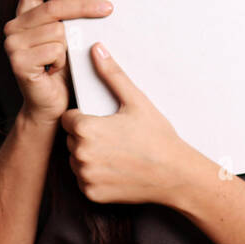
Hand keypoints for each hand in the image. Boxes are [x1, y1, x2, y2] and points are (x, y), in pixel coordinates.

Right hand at [4, 0, 111, 125]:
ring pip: (57, 31)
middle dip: (84, 8)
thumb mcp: (70, 37)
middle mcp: (14, 26)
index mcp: (25, 14)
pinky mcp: (18, 62)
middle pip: (53, 7)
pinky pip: (54, 50)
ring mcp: (13, 44)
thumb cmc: (65, 71)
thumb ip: (70, 16)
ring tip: (63, 61)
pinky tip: (55, 72)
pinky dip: (63, 62)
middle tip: (108, 9)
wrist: (54, 105)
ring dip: (69, 48)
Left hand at [59, 42, 196, 204]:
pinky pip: (84, 180)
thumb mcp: (136, 101)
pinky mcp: (91, 194)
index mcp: (86, 129)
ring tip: (116, 153)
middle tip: (114, 138)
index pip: (68, 119)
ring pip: (76, 160)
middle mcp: (80, 154)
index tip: (104, 122)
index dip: (84, 118)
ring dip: (88, 157)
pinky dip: (95, 176)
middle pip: (71, 139)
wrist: (176, 175)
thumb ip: (112, 75)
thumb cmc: (158, 137)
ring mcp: (85, 176)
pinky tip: (116, 170)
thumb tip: (96, 50)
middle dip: (86, 137)